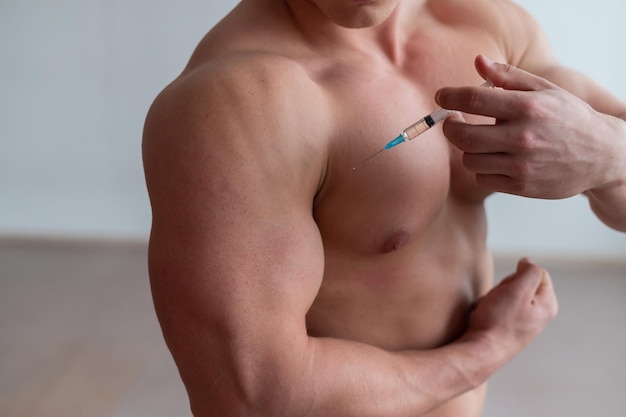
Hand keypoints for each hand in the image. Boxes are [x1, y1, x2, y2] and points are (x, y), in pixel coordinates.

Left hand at [436, 55, 618, 198]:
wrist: (601, 155)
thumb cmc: (569, 118)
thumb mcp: (545, 90)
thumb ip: (509, 77)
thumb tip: (479, 61)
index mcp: (527, 107)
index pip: (474, 100)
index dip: (450, 97)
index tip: (442, 96)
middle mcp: (522, 137)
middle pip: (463, 136)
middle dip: (450, 127)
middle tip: (452, 120)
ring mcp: (521, 165)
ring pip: (470, 160)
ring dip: (469, 149)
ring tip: (481, 140)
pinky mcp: (521, 187)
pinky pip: (482, 179)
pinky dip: (482, 169)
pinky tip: (494, 158)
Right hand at [467, 258, 557, 360]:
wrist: (480, 352)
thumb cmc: (498, 322)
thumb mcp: (517, 290)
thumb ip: (529, 272)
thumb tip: (528, 262)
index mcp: (548, 304)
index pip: (537, 272)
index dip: (518, 275)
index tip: (508, 289)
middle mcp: (539, 314)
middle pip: (521, 282)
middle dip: (504, 286)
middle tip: (498, 300)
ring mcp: (524, 322)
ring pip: (507, 294)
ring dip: (494, 296)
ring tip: (489, 309)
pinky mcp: (510, 327)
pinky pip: (499, 307)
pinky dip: (489, 307)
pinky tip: (485, 317)